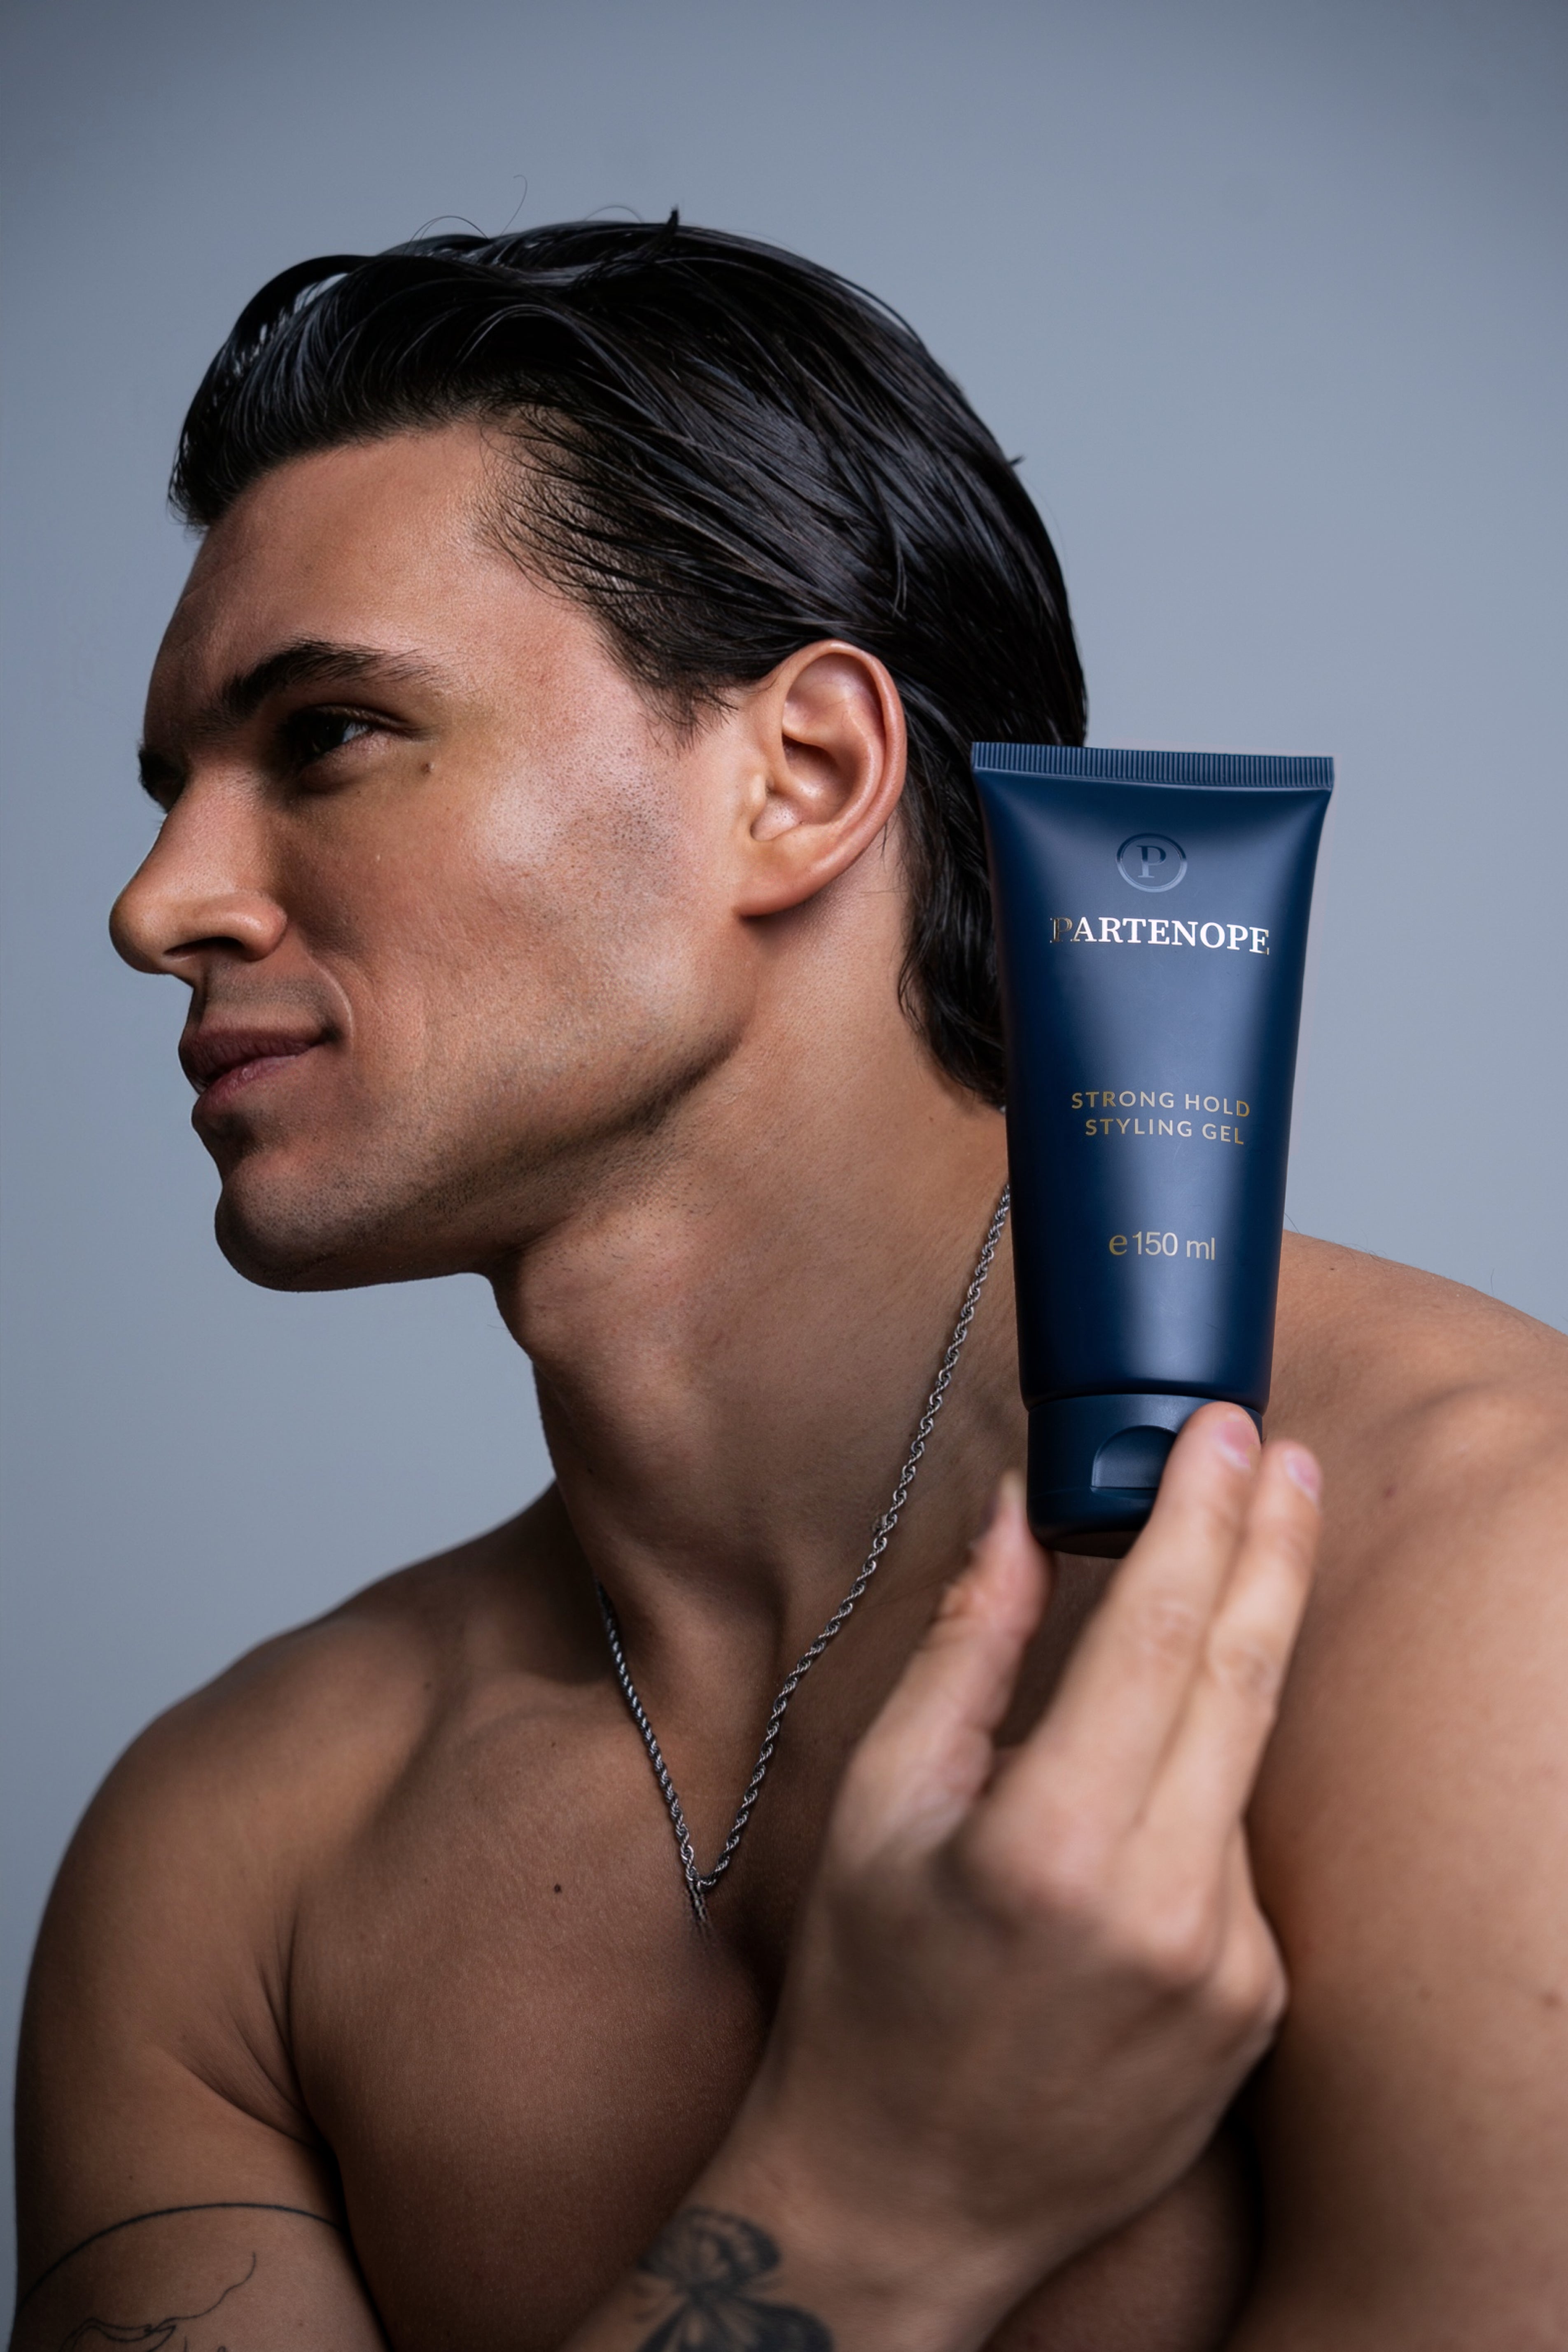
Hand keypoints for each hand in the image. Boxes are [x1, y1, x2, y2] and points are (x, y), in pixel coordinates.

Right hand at [716, 1404, 1320, 2346]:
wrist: (907, 2197)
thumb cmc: (867, 1995)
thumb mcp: (880, 1803)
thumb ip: (968, 1651)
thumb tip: (1018, 1521)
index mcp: (1052, 1843)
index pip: (1162, 1630)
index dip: (1201, 1514)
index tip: (1228, 1432)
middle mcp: (1165, 1907)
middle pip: (1246, 1675)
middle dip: (1272, 1545)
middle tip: (1285, 1454)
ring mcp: (1228, 1968)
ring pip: (1240, 1765)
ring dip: (1222, 1675)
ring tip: (1185, 1607)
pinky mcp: (1257, 2007)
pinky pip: (1238, 1856)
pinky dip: (1197, 1797)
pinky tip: (1132, 1810)